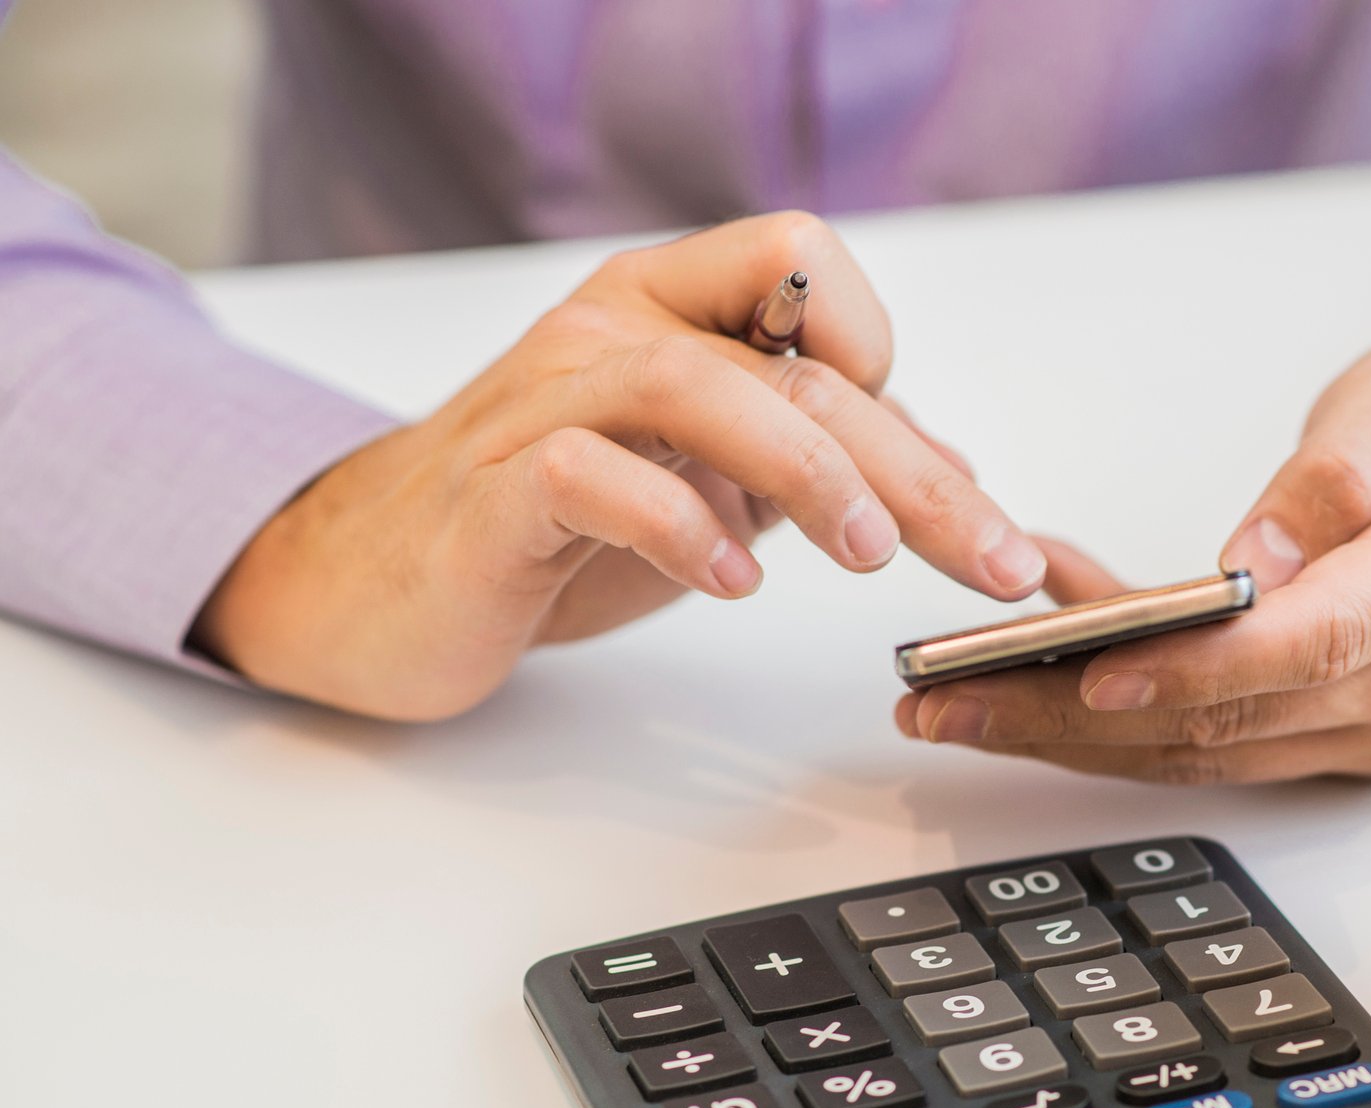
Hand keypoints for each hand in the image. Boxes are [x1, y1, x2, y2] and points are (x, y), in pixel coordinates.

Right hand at [193, 212, 1043, 719]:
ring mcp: (546, 401)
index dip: (877, 348)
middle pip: (791, 365)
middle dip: (911, 469)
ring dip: (810, 475)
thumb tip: (948, 467)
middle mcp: (612, 331)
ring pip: (697, 388)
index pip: (803, 260)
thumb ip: (810, 462)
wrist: (378, 581)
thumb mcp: (710, 484)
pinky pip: (588, 474)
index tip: (917, 467)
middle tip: (990, 558)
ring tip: (868, 556)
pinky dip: (678, 527)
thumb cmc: (550, 526)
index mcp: (667, 306)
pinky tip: (730, 581)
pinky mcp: (495, 489)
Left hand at [895, 329, 1370, 782]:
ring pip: (1214, 751)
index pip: (1311, 644)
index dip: (1194, 670)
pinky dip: (1128, 719)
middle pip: (1234, 720)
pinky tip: (1045, 671)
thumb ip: (1336, 476)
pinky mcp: (1351, 737)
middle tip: (947, 700)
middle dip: (1075, 721)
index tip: (1086, 675)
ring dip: (1078, 737)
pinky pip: (1228, 743)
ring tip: (962, 702)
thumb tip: (1258, 562)